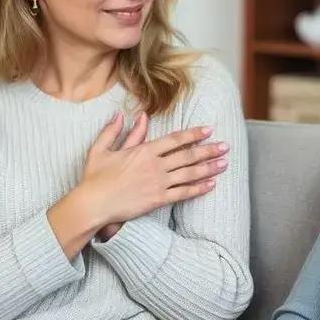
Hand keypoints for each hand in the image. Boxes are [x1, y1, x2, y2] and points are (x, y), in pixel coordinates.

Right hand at [80, 112, 228, 231]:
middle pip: (188, 155)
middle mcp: (155, 165)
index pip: (175, 139)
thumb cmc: (95, 177)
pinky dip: (199, 188)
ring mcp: (158, 183)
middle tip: (226, 146)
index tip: (209, 130)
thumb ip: (114, 131)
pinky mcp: (158, 200)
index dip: (194, 134)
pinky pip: (183, 193)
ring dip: (209, 167)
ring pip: (190, 173)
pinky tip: (211, 184)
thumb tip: (122, 115)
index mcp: (144, 150)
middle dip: (209, 149)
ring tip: (224, 163)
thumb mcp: (101, 149)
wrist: (93, 204)